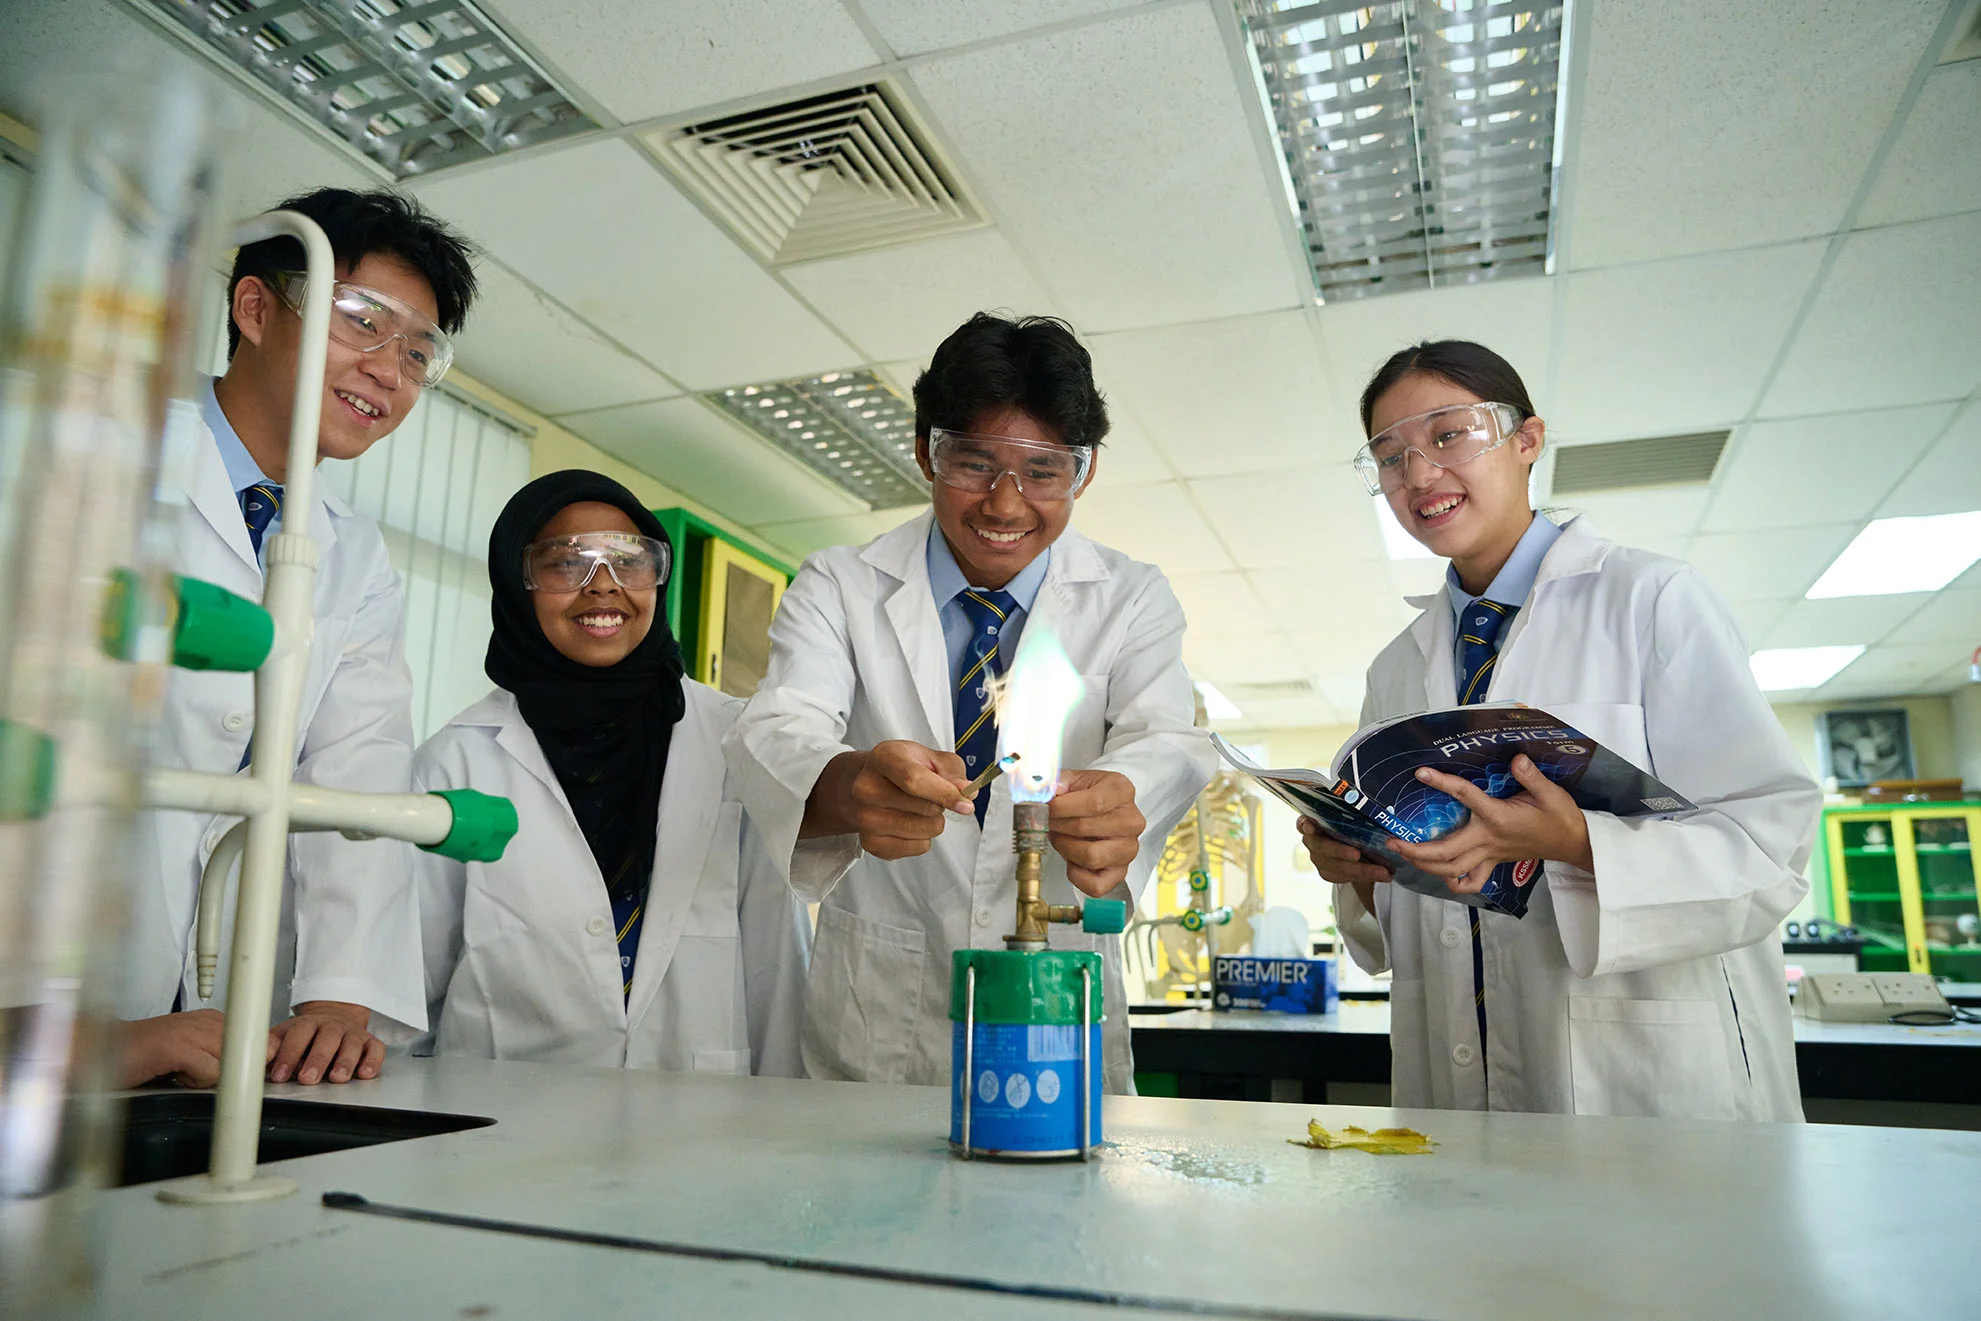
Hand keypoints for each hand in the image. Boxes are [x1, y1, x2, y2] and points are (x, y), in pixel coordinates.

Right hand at [117, 1009, 275, 1088]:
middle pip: (249, 1051)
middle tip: (199, 1072)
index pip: (258, 1038)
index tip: (234, 1072)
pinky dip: (195, 1082)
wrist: (105, 1052)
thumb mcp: (193, 1052)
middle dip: (233, 1071)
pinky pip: (210, 1072)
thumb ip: (223, 1055)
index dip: (252, 1061)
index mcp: (213, 1018)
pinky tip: (174, 1075)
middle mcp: (207, 1020)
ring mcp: (192, 1031)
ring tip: (183, 1072)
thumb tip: (263, 1064)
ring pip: (231, 1062)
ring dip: (210, 1078)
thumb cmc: (147, 1056)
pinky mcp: (178, 1047)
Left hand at [268, 1000, 382, 1084]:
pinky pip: (376, 1049)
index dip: (289, 1054)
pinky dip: (372, 1061)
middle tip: (308, 1079)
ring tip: (337, 1078)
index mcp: (307, 1024)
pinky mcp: (370, 1042)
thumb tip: (249, 1058)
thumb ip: (270, 1046)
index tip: (279, 1075)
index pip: (298, 1034)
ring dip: (345, 1061)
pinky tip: (364, 1073)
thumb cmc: (307, 1034)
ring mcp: (352, 1034)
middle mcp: (332, 1026)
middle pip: (327, 1038)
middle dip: (318, 1059)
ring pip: (352, 1044)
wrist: (336, 1016)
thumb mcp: (285, 1035)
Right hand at [802, 740, 971, 859]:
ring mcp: (865, 819)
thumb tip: (967, 794)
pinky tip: (908, 822)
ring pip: (926, 831)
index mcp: (883, 758)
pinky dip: (923, 838)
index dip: (945, 794)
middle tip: (929, 795)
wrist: (871, 784)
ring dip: (933, 821)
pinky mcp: (871, 843)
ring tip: (918, 808)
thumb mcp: (931, 757)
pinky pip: (919, 847)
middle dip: (941, 804)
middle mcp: (866, 788)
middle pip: (925, 809)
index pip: (915, 780)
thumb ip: (953, 773)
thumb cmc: (905, 768)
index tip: (967, 805)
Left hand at [1047, 769, 1144, 896]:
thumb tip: (1042, 789)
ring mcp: (1129, 848)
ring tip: (1060, 838)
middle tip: (1046, 821)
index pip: (1094, 802)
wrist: (1100, 812)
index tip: (1045, 807)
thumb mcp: (1072, 780)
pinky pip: (1096, 886)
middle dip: (1057, 825)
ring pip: (1091, 856)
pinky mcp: (1120, 872)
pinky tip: (1071, 860)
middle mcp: (1132, 821)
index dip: (1062, 807)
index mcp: (1122, 791)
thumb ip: (1056, 782)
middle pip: (1085, 828)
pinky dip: (1076, 876)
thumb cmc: (1085, 796)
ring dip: (1065, 848)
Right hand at [1295, 817, 1395, 887]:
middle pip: (1320, 847)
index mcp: (1314, 822)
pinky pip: (1342, 877)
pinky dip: (1361, 876)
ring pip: (1333, 866)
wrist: (1357, 844)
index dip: (1305, 825)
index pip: (1303, 823)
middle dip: (1339, 851)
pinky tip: (1378, 874)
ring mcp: (1318, 858)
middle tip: (1357, 854)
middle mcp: (1312, 840)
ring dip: (1358, 869)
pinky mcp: (1327, 872)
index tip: (1311, 827)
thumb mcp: (1354, 816)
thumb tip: (1372, 811)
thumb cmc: (1353, 824)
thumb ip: (1355, 814)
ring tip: (1381, 870)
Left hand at [1389, 754, 1592, 893]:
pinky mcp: (1494, 863)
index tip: (1421, 773)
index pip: (1465, 797)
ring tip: (1404, 855)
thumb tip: (1516, 759)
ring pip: (1452, 870)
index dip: (1443, 783)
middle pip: (1446, 851)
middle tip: (1392, 841)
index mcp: (1498, 818)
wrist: (1574, 842)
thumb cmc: (1560, 816)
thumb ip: (1531, 776)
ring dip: (1425, 865)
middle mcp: (1488, 840)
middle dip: (1416, 849)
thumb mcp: (1551, 792)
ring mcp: (1489, 855)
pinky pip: (1471, 881)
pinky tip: (1441, 876)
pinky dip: (1454, 883)